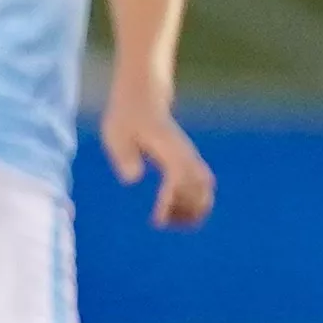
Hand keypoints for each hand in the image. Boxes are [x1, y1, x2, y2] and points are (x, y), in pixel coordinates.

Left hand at [99, 71, 215, 228]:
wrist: (142, 100)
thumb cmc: (126, 119)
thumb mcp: (116, 134)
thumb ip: (125, 157)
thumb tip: (134, 179)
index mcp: (168, 148)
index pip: (178, 179)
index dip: (170, 201)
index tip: (156, 219)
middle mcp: (185, 155)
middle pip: (198, 189)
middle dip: (183, 211)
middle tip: (161, 221)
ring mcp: (191, 159)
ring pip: (205, 191)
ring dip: (193, 211)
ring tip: (170, 221)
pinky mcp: (190, 163)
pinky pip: (203, 189)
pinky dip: (195, 205)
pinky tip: (175, 214)